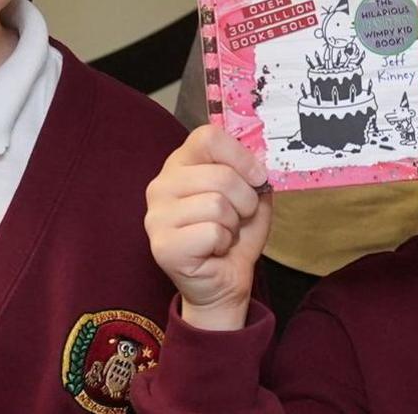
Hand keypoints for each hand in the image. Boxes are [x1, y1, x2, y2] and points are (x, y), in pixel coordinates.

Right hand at [144, 123, 273, 330]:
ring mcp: (156, 216)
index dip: (240, 156)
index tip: (257, 177)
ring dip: (234, 224)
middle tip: (240, 216)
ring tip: (224, 234)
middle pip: (219, 174)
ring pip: (217, 204)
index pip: (207, 137)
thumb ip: (252, 172)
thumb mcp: (251, 195)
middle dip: (245, 199)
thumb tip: (260, 159)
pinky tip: (213, 250)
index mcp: (180, 164)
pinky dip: (223, 242)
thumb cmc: (234, 234)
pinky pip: (211, 232)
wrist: (224, 281)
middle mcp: (161, 185)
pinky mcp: (162, 245)